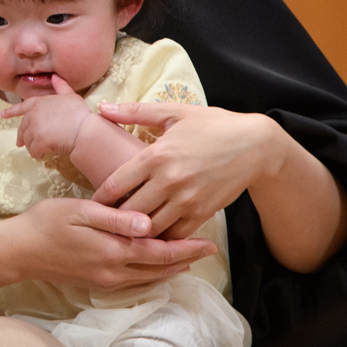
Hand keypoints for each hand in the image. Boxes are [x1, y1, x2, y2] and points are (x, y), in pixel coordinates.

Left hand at [0, 77, 92, 159]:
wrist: (84, 129)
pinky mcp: (39, 141)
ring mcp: (35, 128)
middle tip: (21, 144)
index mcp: (39, 103)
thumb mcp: (70, 96)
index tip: (2, 115)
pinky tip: (42, 155)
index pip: (22, 107)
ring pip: (28, 141)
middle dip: (22, 136)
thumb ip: (61, 87)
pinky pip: (34, 150)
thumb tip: (55, 76)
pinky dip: (37, 154)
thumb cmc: (79, 113)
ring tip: (38, 150)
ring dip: (32, 146)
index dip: (12, 111)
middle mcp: (33, 115)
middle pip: (23, 128)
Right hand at [0, 195, 213, 292]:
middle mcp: (114, 271)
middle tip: (207, 249)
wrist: (19, 251)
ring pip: (149, 278)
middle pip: (160, 269)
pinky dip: (152, 273)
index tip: (209, 242)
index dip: (187, 248)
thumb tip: (149, 223)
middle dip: (185, 259)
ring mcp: (105, 281)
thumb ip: (116, 218)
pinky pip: (134, 281)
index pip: (161, 252)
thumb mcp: (81, 211)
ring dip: (171, 269)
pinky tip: (155, 265)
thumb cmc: (46, 223)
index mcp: (113, 251)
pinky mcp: (97, 283)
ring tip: (187, 258)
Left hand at [93, 100, 285, 239]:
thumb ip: (135, 112)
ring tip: (124, 233)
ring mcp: (187, 200)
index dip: (100, 198)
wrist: (255, 145)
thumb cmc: (212, 125)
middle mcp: (169, 181)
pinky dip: (163, 237)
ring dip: (137, 232)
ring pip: (151, 228)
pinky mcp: (203, 212)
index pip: (116, 184)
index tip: (91, 204)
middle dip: (114, 220)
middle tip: (103, 223)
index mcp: (156, 155)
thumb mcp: (173, 113)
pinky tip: (153, 235)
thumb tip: (101, 108)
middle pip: (130, 211)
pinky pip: (176, 234)